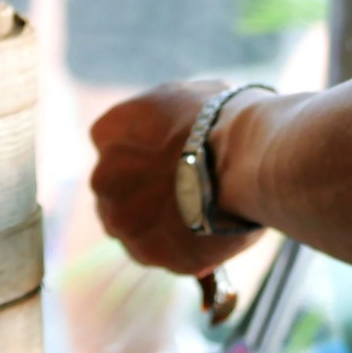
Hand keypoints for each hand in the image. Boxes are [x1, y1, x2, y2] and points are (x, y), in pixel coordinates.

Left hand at [89, 81, 264, 275]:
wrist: (248, 158)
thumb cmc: (226, 119)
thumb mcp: (187, 97)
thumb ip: (165, 120)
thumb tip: (177, 130)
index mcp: (109, 131)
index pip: (112, 147)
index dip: (144, 157)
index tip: (169, 161)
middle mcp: (103, 178)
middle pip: (117, 194)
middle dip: (145, 196)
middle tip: (185, 193)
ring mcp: (124, 221)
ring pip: (135, 230)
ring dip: (160, 227)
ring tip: (201, 216)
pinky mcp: (151, 253)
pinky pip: (164, 255)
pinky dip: (183, 251)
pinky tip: (210, 234)